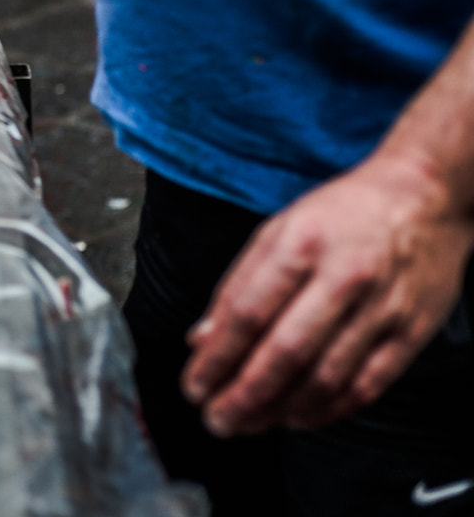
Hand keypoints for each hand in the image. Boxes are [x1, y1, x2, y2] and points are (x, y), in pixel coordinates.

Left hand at [183, 154, 473, 436]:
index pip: (246, 313)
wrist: (424, 195)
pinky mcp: (411, 331)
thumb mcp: (278, 230)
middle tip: (217, 419)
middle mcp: (342, 277)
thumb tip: (201, 338)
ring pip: (326, 376)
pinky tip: (300, 417)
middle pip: (285, 352)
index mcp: (299, 245)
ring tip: (251, 423)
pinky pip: (367, 384)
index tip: (194, 386)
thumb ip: (237, 284)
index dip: (216, 359)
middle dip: (244, 396)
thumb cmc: (342, 213)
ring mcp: (382, 307)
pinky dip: (330, 408)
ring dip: (282, 409)